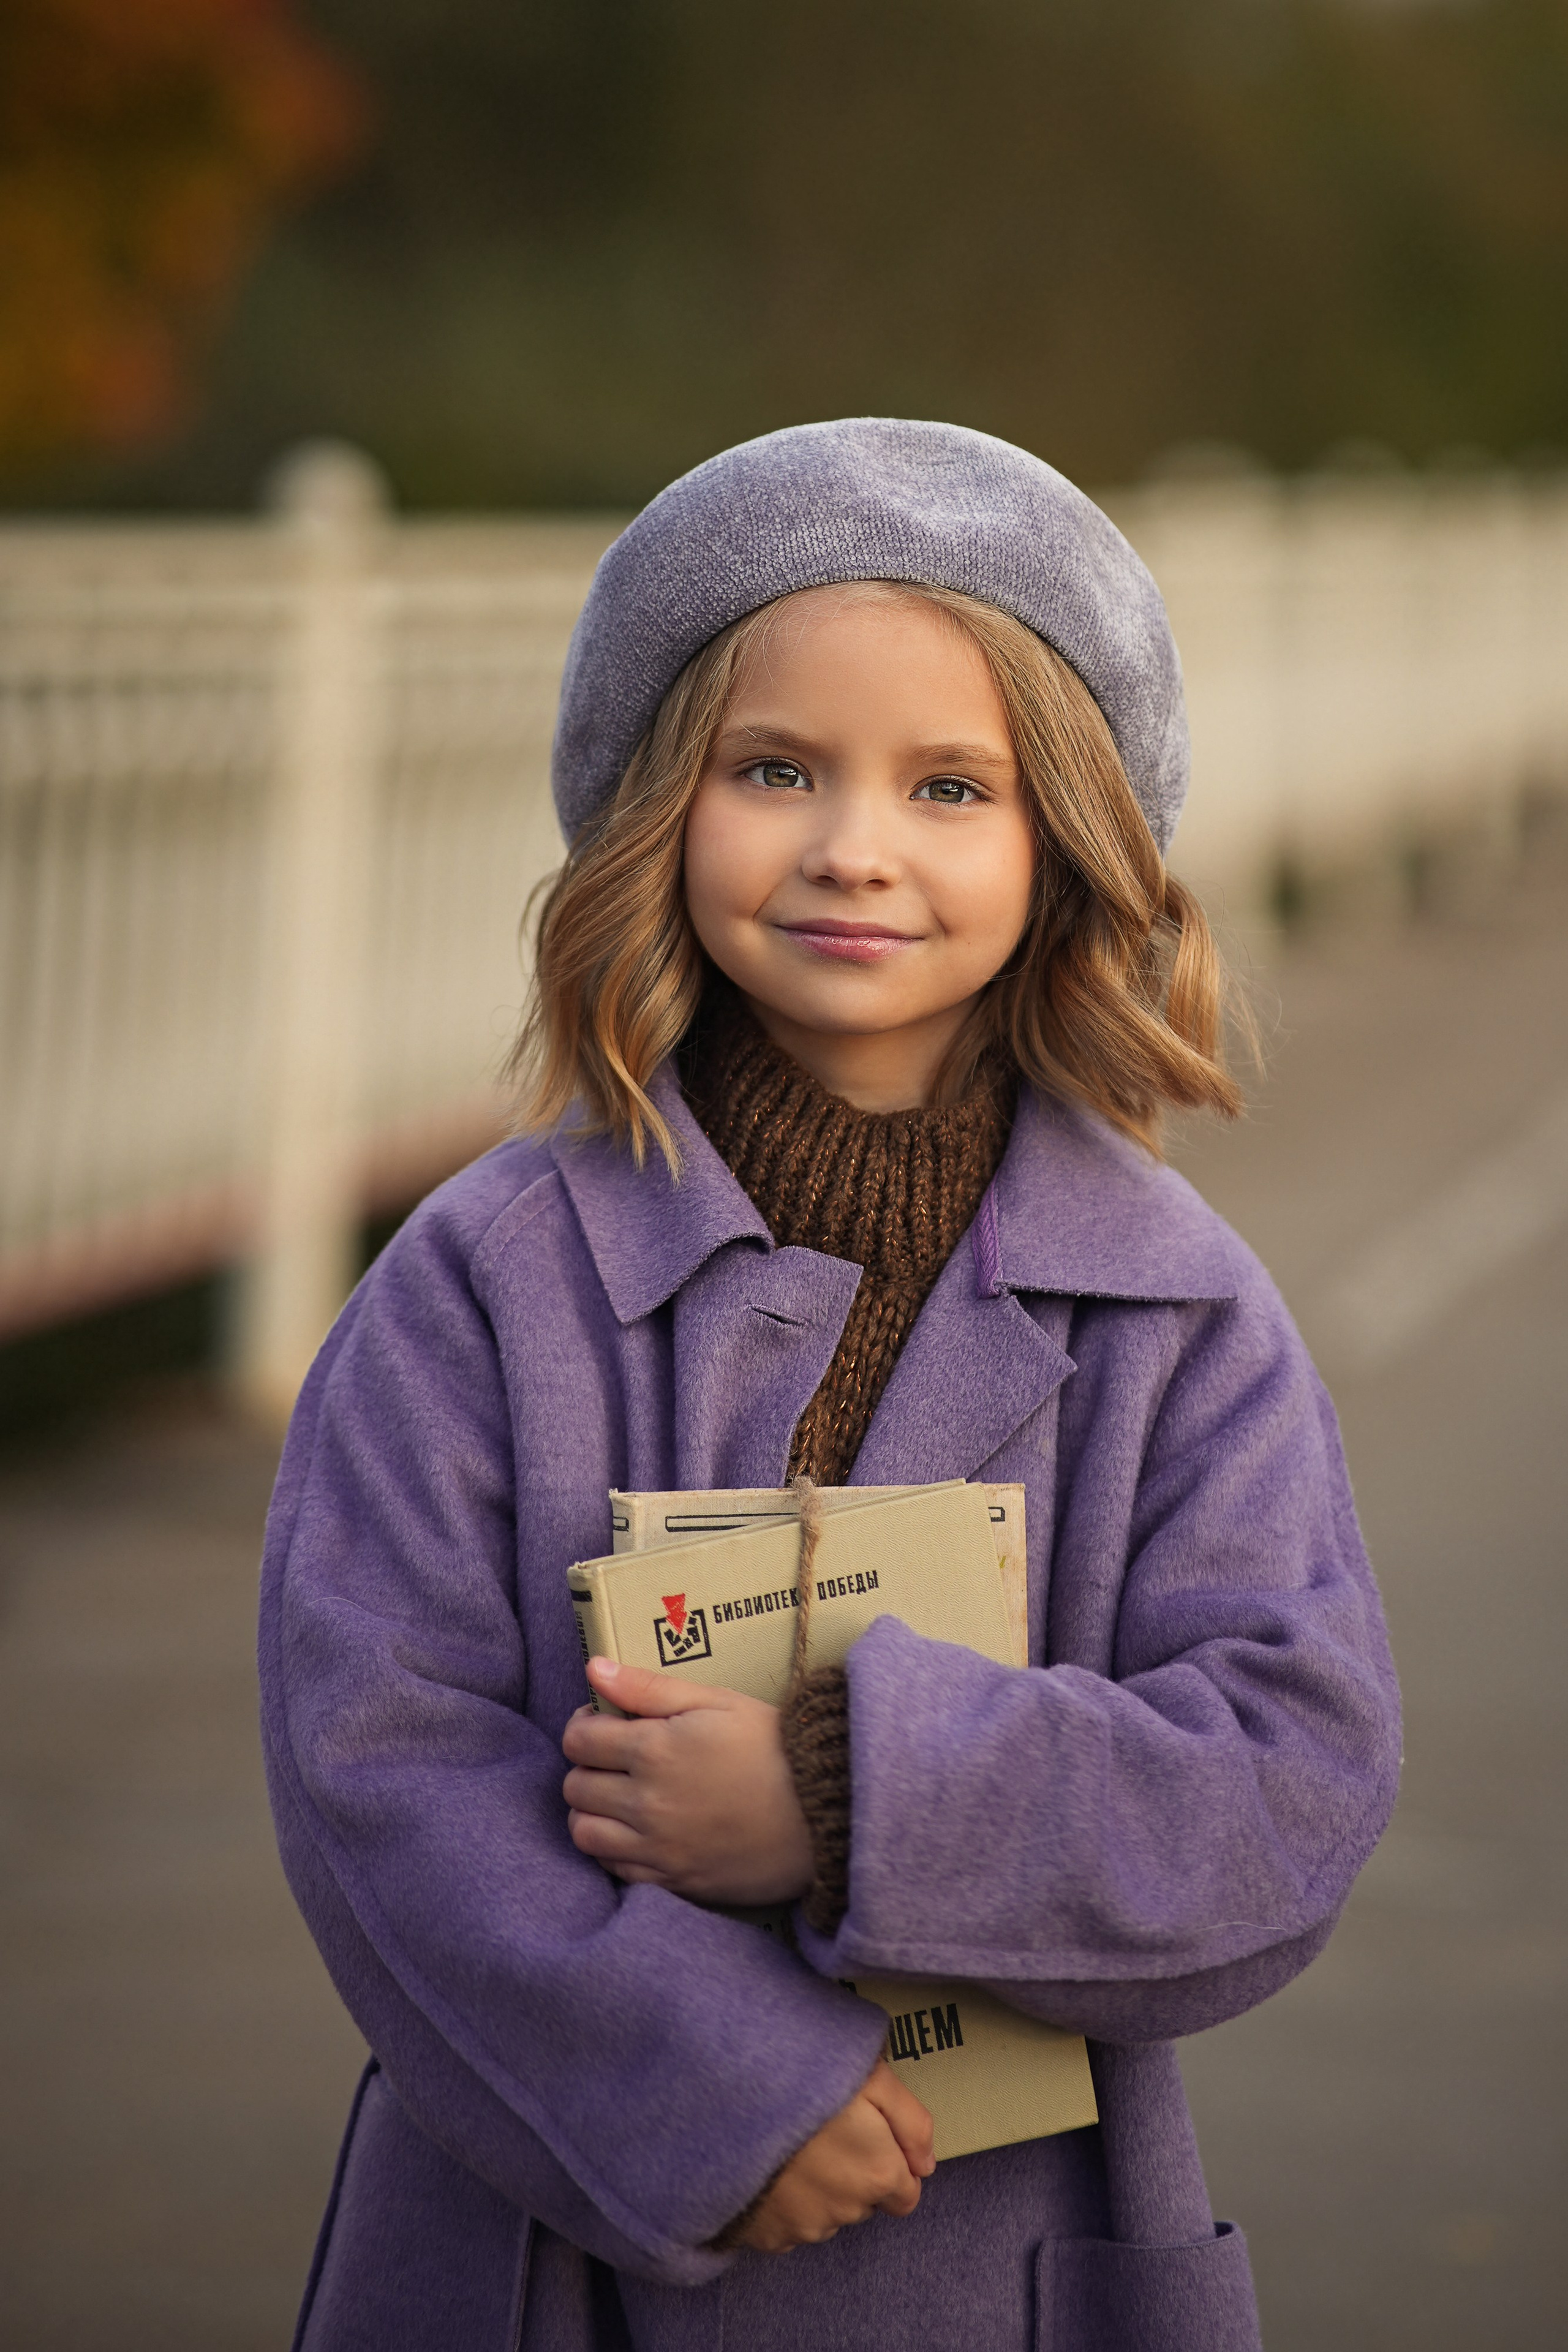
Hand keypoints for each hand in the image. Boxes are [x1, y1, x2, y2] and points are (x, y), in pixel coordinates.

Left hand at [562, 1657, 814, 1905]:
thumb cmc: (772, 1747)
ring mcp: (657, 1847)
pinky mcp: (672, 1881)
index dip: (584, 1725)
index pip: (579, 1740)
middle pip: (576, 1787)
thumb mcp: (715, 1701)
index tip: (603, 1722)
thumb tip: (593, 1667)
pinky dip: (611, 1849)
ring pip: (583, 1833)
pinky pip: (613, 1869)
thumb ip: (648, 1686)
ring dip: (590, 1811)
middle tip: (614, 1758)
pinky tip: (635, 1831)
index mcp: (654, 1749)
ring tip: (618, 1797)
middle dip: (587, 1766)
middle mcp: (646, 1802)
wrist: (822, 1811)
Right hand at [737, 2060, 934, 2252]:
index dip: (891, 2165)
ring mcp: (805, 2227)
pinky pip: (789, 2224)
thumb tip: (926, 2162)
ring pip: (827, 2213)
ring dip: (820, 2188)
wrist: (726, 2106)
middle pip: (865, 2201)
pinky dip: (785, 2202)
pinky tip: (773, 2166)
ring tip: (795, 2145)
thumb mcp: (873, 2077)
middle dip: (854, 2173)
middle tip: (827, 2132)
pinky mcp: (769, 2235)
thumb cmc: (802, 2081)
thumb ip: (913, 2122)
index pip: (905, 2194)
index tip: (868, 2139)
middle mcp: (846, 2210)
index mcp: (877, 2174)